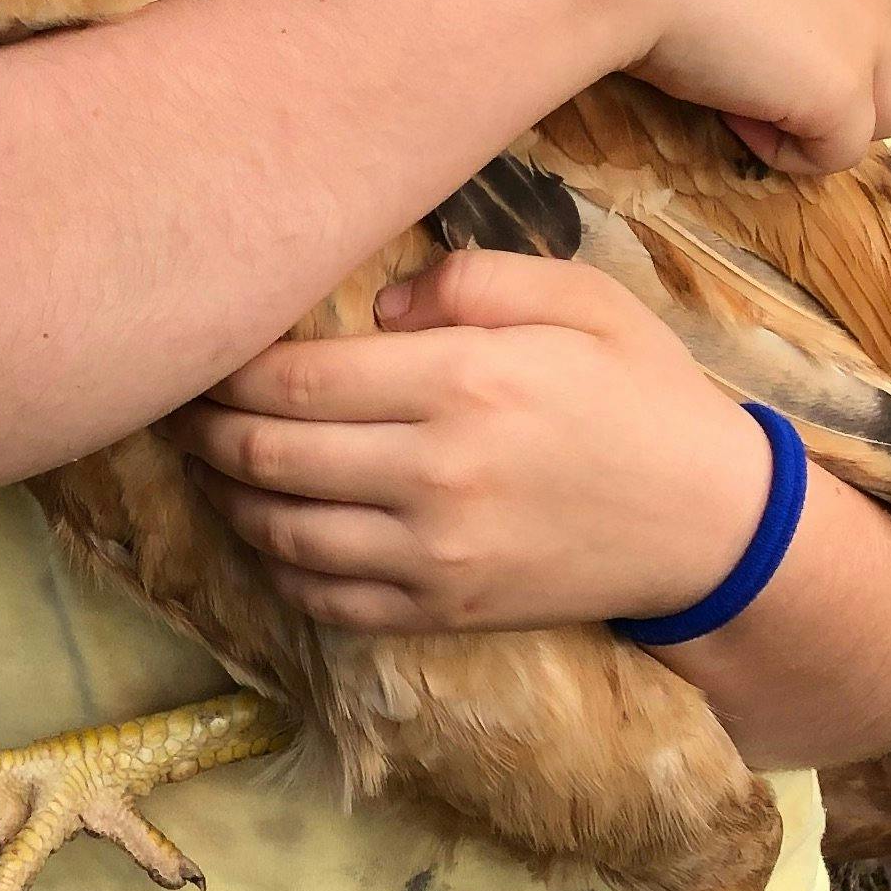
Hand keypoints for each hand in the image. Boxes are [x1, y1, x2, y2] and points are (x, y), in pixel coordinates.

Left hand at [163, 250, 772, 635]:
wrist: (711, 524)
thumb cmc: (641, 395)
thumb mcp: (579, 298)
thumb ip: (471, 279)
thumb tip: (374, 312)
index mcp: (463, 381)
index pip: (294, 378)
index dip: (226, 367)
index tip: (202, 347)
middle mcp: (435, 473)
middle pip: (267, 454)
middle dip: (204, 429)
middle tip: (179, 402)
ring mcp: (434, 555)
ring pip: (279, 531)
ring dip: (225, 497)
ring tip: (211, 462)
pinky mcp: (443, 611)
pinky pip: (323, 599)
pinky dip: (275, 565)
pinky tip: (267, 530)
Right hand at [544, 0, 890, 176]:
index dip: (801, 8)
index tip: (731, 14)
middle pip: (885, 36)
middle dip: (823, 60)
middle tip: (741, 63)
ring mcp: (866, 22)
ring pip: (890, 101)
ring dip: (826, 114)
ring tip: (748, 104)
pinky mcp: (840, 85)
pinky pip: (838, 150)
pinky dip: (788, 151)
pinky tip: (731, 120)